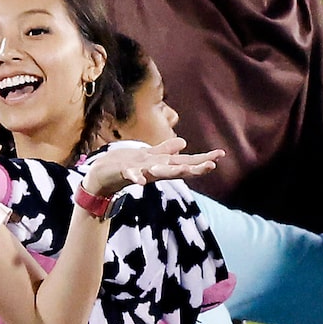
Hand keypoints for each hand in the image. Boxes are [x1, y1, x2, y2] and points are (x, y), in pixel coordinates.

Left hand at [83, 135, 222, 199]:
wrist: (101, 177)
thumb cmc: (125, 165)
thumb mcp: (148, 155)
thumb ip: (165, 150)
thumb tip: (183, 143)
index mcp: (161, 165)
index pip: (186, 161)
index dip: (203, 159)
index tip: (221, 154)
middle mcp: (155, 170)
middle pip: (178, 169)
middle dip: (195, 168)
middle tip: (213, 166)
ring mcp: (142, 172)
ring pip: (160, 172)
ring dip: (172, 171)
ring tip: (187, 169)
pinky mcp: (125, 173)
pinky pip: (132, 175)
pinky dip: (137, 177)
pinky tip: (142, 180)